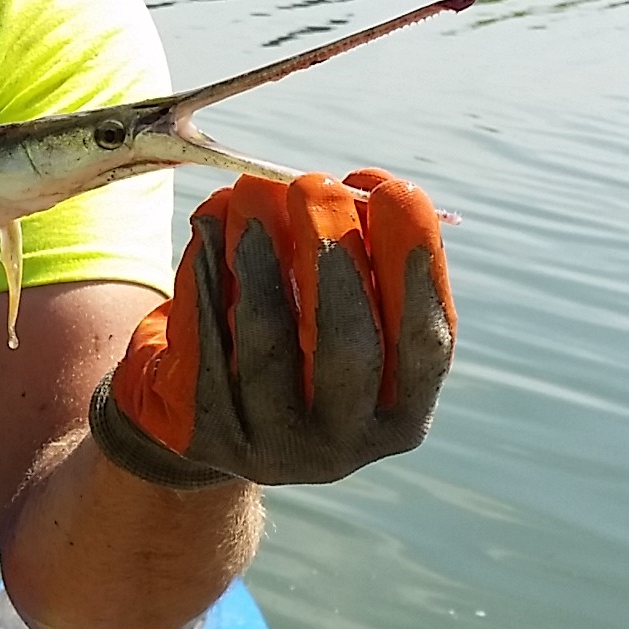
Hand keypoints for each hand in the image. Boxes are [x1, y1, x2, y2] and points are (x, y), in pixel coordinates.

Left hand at [88, 170, 455, 491]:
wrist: (208, 419)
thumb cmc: (298, 344)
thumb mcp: (343, 313)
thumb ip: (361, 260)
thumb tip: (356, 188)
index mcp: (401, 416)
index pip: (424, 341)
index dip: (415, 265)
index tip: (397, 190)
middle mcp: (342, 444)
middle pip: (348, 347)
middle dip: (334, 256)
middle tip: (314, 184)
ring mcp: (269, 444)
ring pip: (268, 342)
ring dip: (261, 257)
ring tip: (251, 193)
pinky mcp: (204, 430)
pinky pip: (205, 338)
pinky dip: (207, 274)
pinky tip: (209, 223)